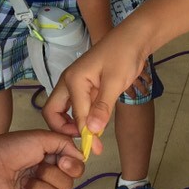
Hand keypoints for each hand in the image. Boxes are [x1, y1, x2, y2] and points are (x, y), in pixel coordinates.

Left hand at [0, 132, 85, 188]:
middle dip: (51, 176)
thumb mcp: (39, 138)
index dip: (72, 167)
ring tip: (23, 184)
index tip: (61, 162)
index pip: (76, 168)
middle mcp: (48, 177)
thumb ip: (64, 143)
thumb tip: (82, 155)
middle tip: (33, 170)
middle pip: (69, 184)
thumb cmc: (9, 149)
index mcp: (51, 160)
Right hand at [43, 23, 152, 138]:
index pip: (73, 115)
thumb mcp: (115, 82)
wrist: (134, 38)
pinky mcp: (86, 86)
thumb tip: (93, 131)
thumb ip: (103, 107)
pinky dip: (84, 117)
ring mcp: (76, 84)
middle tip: (82, 141)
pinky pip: (78, 105)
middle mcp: (69, 82)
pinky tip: (97, 124)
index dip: (83, 134)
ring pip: (66, 109)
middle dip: (64, 129)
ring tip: (92, 137)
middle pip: (53, 111)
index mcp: (72, 80)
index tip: (94, 150)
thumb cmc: (123, 55)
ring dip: (75, 124)